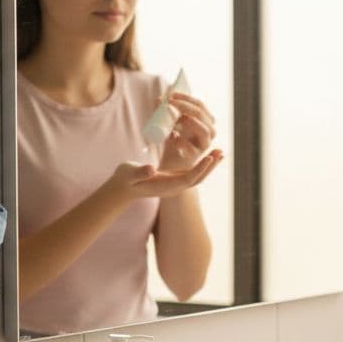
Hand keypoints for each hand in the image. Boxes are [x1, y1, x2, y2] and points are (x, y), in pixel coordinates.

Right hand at [106, 149, 223, 202]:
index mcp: (165, 187)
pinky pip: (192, 173)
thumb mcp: (129, 175)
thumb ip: (139, 172)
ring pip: (197, 176)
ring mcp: (175, 185)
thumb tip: (151, 169)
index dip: (199, 169)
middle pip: (197, 178)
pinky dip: (202, 164)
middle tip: (220, 153)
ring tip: (220, 152)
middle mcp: (174, 188)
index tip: (208, 158)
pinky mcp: (174, 180)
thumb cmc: (125, 180)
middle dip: (209, 166)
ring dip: (209, 165)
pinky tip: (209, 155)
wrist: (122, 189)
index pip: (187, 179)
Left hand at [158, 93, 217, 172]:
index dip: (187, 98)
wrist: (171, 163)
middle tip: (171, 103)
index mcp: (205, 121)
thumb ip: (166, 112)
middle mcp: (208, 132)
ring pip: (205, 131)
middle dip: (187, 107)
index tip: (171, 95)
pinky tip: (172, 136)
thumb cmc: (173, 140)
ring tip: (176, 119)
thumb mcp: (170, 124)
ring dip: (191, 122)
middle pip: (204, 116)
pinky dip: (181, 141)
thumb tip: (159, 99)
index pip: (200, 105)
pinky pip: (191, 149)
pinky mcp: (194, 157)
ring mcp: (203, 145)